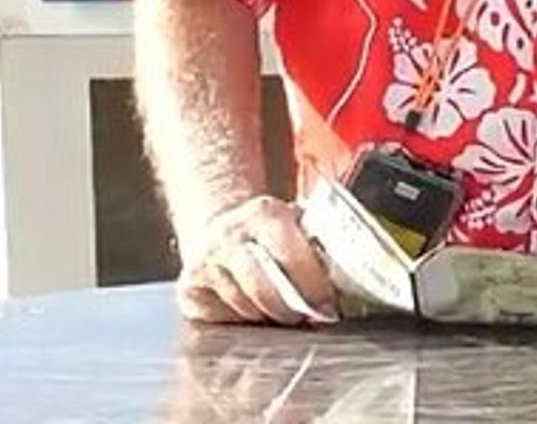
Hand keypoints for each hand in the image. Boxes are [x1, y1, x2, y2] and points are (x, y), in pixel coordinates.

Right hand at [176, 194, 337, 326]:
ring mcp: (204, 263)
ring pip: (243, 307)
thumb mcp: (296, 223)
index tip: (329, 307)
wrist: (220, 226)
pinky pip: (220, 319)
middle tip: (308, 318)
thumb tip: (349, 282)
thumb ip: (318, 244)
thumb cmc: (270, 232)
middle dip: (291, 309)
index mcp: (264, 214)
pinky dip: (241, 323)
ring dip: (268, 319)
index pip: (291, 255)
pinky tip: (254, 314)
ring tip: (284, 315)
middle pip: (264, 287)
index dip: (313, 286)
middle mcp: (229, 235)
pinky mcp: (187, 288)